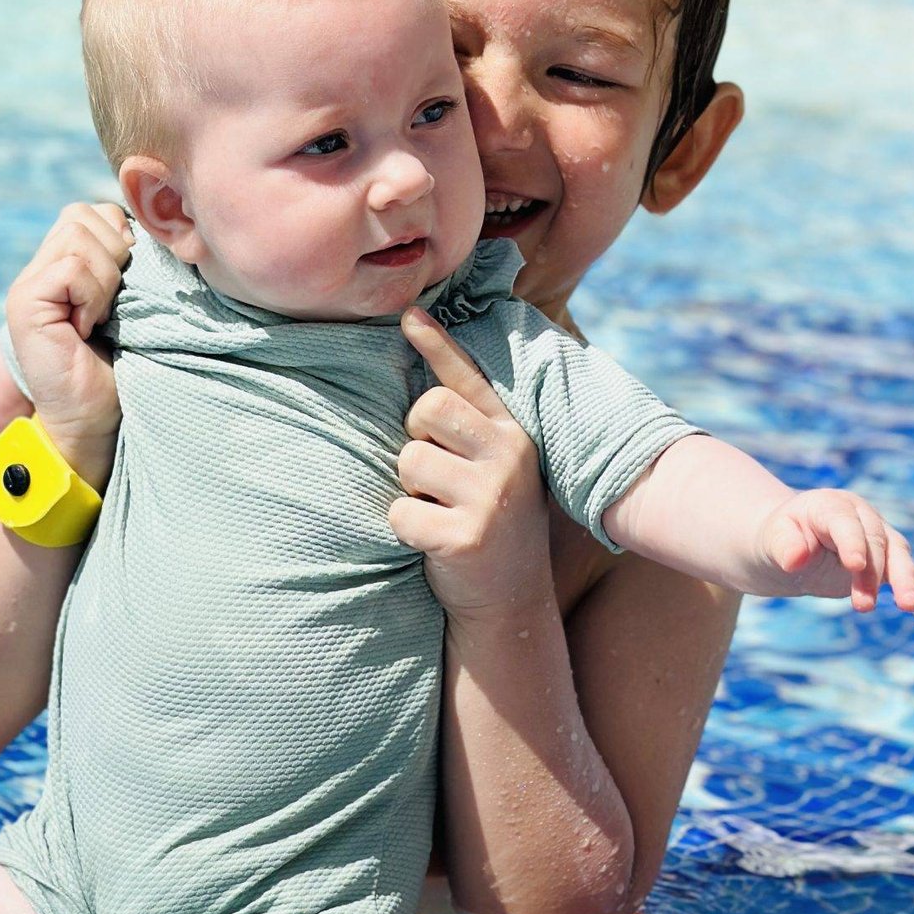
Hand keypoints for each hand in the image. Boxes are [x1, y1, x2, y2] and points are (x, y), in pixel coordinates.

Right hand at [5, 202, 131, 483]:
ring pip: (79, 236)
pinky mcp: (24, 303)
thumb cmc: (122, 369)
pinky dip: (92, 295)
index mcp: (63, 264)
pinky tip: (88, 327)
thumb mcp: (130, 302)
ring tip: (100, 318)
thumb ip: (125, 261)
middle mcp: (39, 268)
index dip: (121, 239)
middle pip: (84, 215)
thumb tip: (145, 224)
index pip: (93, 212)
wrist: (95, 421)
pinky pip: (72, 269)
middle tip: (113, 305)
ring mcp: (27, 285)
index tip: (126, 289)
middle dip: (114, 255)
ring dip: (105, 279)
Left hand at [387, 306, 552, 620]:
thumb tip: (422, 344)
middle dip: (415, 436)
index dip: (437, 346)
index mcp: (513, 432)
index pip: (468, 379)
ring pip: (409, 460)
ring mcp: (490, 497)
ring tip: (439, 509)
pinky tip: (433, 540)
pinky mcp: (465, 536)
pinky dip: (405, 528)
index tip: (408, 316)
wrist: (509, 596)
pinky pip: (401, 511)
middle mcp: (509, 456)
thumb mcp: (491, 465)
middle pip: (428, 409)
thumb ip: (468, 419)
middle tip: (433, 472)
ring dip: (410, 488)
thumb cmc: (488, 519)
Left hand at [757, 489, 913, 616]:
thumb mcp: (773, 539)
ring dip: (907, 582)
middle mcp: (862, 517)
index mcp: (832, 505)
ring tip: (911, 608)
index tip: (855, 566)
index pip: (845, 522)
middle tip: (866, 605)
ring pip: (899, 557)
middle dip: (875, 573)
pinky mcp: (888, 562)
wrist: (790, 545)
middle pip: (878, 542)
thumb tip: (796, 559)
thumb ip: (785, 545)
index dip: (853, 542)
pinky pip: (908, 575)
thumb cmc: (779, 539)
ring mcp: (879, 537)